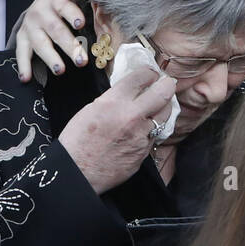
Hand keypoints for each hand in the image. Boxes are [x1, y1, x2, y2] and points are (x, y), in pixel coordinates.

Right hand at [16, 0, 86, 81]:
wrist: (41, 6)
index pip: (64, 5)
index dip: (72, 14)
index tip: (81, 24)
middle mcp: (41, 11)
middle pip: (54, 29)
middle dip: (68, 45)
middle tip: (81, 61)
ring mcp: (30, 26)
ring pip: (40, 44)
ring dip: (50, 58)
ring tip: (61, 71)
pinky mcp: (23, 39)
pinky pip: (21, 54)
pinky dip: (23, 66)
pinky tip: (26, 79)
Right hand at [57, 66, 177, 194]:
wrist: (77, 172)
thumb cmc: (78, 140)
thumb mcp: (91, 109)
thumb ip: (114, 99)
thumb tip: (130, 92)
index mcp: (114, 102)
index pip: (142, 77)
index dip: (149, 73)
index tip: (151, 74)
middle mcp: (131, 117)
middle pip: (163, 93)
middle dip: (167, 85)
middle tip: (166, 84)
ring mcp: (141, 136)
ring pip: (164, 115)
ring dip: (162, 108)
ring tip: (158, 106)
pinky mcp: (145, 152)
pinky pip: (155, 135)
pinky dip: (152, 129)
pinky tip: (144, 128)